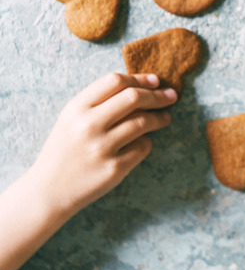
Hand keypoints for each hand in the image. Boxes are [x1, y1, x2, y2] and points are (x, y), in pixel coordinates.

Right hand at [28, 73, 175, 215]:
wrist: (48, 191)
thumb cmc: (66, 150)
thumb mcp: (72, 120)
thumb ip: (100, 102)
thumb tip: (143, 87)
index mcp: (76, 108)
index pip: (115, 81)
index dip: (139, 79)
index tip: (155, 81)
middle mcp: (88, 125)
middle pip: (134, 98)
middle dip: (157, 95)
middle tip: (171, 96)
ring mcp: (102, 147)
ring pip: (143, 122)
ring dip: (160, 118)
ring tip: (165, 118)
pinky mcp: (114, 168)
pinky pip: (143, 147)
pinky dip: (147, 142)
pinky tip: (144, 142)